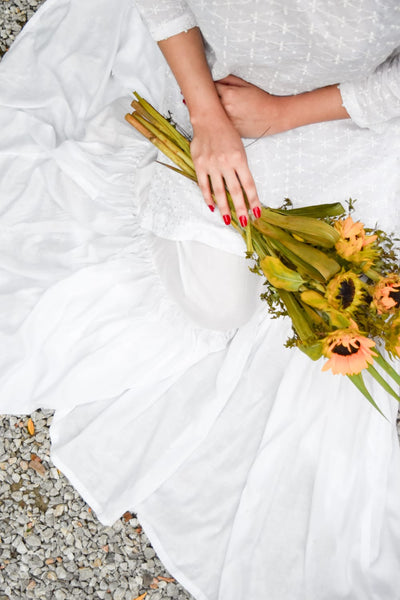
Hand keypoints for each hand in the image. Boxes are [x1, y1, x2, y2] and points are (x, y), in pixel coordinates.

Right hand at [190, 106, 260, 224]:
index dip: (254, 201)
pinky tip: (212, 207)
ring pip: (219, 192)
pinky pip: (204, 185)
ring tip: (227, 220)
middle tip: (244, 223)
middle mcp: (227, 163)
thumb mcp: (239, 147)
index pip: (249, 185)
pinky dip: (208, 197)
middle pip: (235, 192)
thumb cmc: (226, 130)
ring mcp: (212, 165)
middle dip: (241, 209)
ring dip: (224, 208)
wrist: (208, 116)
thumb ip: (240, 166)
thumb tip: (243, 187)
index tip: (257, 214)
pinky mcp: (200, 164)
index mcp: (240, 159)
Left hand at [215, 75, 289, 138]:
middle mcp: (225, 109)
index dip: (211, 87)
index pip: (210, 88)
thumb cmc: (262, 99)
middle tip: (216, 98)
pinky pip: (220, 126)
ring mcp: (227, 122)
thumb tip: (215, 78)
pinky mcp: (230, 132)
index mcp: (228, 94)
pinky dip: (221, 122)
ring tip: (226, 109)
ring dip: (215, 112)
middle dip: (211, 99)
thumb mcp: (246, 84)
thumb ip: (228, 80)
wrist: (275, 117)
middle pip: (209, 102)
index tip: (212, 87)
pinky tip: (228, 119)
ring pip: (213, 115)